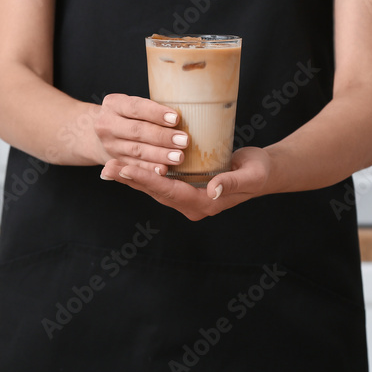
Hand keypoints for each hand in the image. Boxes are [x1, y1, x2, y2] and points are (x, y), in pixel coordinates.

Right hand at [92, 93, 188, 173]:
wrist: (103, 130)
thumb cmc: (128, 114)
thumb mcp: (132, 104)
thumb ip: (152, 108)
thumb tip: (187, 111)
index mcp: (114, 104)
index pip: (136, 107)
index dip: (156, 113)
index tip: (176, 118)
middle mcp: (107, 124)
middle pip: (137, 131)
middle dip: (162, 137)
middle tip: (184, 140)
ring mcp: (110, 145)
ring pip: (136, 150)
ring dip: (159, 155)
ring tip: (179, 157)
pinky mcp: (115, 161)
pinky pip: (134, 166)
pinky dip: (149, 169)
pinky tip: (164, 171)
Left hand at [100, 146, 272, 220]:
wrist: (264, 173)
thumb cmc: (260, 171)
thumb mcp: (251, 175)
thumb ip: (232, 182)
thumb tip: (213, 189)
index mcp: (205, 204)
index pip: (169, 192)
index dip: (146, 180)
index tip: (125, 169)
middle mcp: (192, 205)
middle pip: (156, 192)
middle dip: (131, 179)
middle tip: (107, 168)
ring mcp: (187, 198)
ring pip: (154, 188)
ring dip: (131, 178)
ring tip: (108, 167)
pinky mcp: (185, 188)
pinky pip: (159, 182)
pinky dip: (142, 174)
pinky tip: (125, 165)